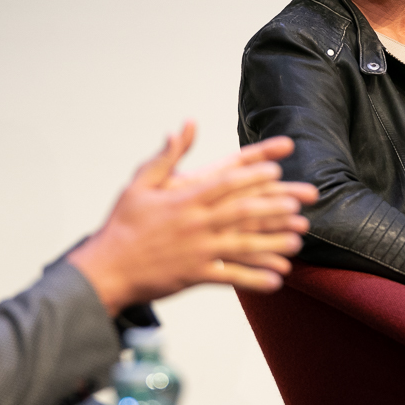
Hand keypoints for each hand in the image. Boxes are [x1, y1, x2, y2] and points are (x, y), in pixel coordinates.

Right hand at [67, 122, 318, 314]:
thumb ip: (167, 155)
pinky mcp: (195, 276)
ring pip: (243, 246)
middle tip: (298, 205)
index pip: (225, 183)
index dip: (253, 176)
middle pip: (242, 213)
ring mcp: (197, 251)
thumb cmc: (122, 224)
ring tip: (297, 241)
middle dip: (273, 208)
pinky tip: (278, 279)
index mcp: (184, 199)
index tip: (276, 171)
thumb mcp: (140, 184)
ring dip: (273, 243)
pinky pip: (231, 277)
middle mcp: (195, 224)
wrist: (106, 268)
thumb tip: (186, 125)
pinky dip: (255, 278)